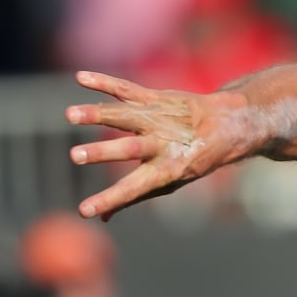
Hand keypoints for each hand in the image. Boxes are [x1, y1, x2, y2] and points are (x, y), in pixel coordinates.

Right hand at [65, 71, 269, 219]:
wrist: (226, 125)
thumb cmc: (192, 159)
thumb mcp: (169, 183)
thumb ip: (134, 198)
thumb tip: (103, 219)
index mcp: (166, 170)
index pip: (133, 189)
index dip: (109, 200)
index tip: (85, 211)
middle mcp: (162, 143)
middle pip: (129, 148)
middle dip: (102, 152)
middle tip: (75, 156)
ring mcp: (157, 117)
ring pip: (124, 114)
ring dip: (96, 113)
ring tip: (69, 115)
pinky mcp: (155, 98)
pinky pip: (126, 88)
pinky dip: (104, 82)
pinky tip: (80, 78)